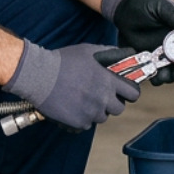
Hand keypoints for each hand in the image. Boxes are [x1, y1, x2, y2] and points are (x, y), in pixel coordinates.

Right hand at [4, 41, 140, 130]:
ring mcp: (91, 112)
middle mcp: (103, 98)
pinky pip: (87, 123)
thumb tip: (125, 54)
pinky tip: (72, 105)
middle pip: (119, 109)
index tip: (124, 91)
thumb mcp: (88, 51)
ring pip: (102, 117)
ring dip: (96, 110)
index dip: (130, 92)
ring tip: (82, 98)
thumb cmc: (63, 61)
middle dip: (112, 103)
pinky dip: (82, 117)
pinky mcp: (79, 122)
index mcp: (108, 81)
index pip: (133, 93)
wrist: (39, 76)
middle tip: (101, 96)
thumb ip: (110, 53)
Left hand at [101, 0, 173, 83]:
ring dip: (170, 77)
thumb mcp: (160, 5)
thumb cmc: (144, 3)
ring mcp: (164, 54)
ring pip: (173, 71)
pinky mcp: (150, 60)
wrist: (122, 9)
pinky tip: (151, 77)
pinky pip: (156, 73)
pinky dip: (155, 78)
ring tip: (161, 77)